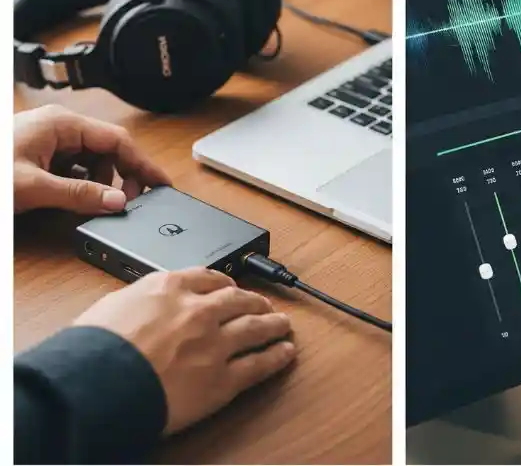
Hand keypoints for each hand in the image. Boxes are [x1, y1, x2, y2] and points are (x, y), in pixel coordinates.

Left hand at [14, 105, 171, 214]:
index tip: (160, 183)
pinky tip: (74, 199)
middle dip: (119, 177)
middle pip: (106, 151)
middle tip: (127, 203)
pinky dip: (79, 184)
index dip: (142, 164)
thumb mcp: (33, 186)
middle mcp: (57, 128)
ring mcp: (47, 141)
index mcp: (61, 123)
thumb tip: (117, 201)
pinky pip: (71, 169)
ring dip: (97, 183)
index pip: (117, 140)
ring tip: (93, 203)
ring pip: (89, 162)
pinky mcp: (38, 156)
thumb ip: (78, 195)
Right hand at [73, 268, 297, 434]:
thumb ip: (137, 301)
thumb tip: (142, 306)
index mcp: (169, 289)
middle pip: (238, 300)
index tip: (231, 286)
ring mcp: (215, 344)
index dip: (225, 282)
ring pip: (256, 327)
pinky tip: (285, 353)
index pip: (207, 277)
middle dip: (255, 301)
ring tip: (283, 325)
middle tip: (264, 304)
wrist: (94, 387)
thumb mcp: (109, 308)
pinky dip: (276, 357)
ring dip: (274, 325)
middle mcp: (198, 311)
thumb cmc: (91, 352)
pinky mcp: (222, 379)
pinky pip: (258, 365)